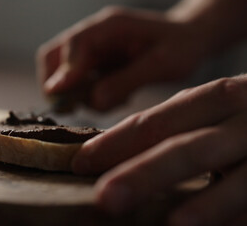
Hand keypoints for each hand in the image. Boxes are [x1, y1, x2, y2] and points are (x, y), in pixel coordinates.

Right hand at [37, 6, 208, 110]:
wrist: (190, 39)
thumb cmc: (181, 46)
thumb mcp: (162, 65)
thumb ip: (126, 81)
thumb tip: (93, 100)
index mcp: (108, 27)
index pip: (72, 46)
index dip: (64, 73)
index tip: (63, 100)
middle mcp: (93, 36)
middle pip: (51, 57)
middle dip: (56, 86)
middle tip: (73, 108)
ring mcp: (92, 51)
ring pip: (61, 74)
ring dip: (79, 95)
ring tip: (117, 97)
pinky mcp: (95, 65)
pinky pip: (78, 85)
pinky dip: (89, 97)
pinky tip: (118, 95)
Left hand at [72, 75, 246, 225]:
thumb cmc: (243, 117)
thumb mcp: (211, 108)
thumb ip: (172, 124)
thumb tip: (111, 150)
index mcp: (215, 97)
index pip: (155, 121)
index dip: (116, 143)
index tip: (81, 163)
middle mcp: (243, 120)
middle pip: (187, 149)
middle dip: (145, 174)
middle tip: (106, 198)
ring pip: (238, 182)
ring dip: (204, 205)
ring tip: (172, 225)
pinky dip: (237, 217)